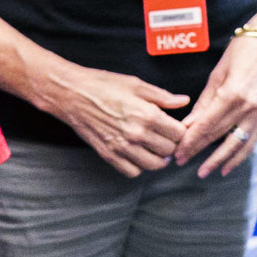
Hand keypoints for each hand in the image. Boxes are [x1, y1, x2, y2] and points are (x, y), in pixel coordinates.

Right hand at [43, 64, 189, 177]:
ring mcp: (123, 148)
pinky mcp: (110, 156)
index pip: (178, 134)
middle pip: (169, 151)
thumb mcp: (136, 85)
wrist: (73, 95)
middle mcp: (137, 134)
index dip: (180, 131)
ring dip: (158, 158)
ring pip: (154, 165)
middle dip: (170, 144)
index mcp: (147, 114)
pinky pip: (133, 172)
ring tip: (154, 148)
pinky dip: (139, 167)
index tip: (175, 127)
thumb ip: (162, 96)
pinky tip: (138, 155)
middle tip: (165, 137)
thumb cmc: (103, 85)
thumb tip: (183, 101)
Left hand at [173, 34, 256, 177]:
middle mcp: (247, 108)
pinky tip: (227, 166)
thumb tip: (187, 126)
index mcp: (232, 95)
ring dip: (219, 161)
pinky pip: (250, 143)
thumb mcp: (217, 75)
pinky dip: (239, 157)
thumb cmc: (241, 53)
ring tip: (204, 172)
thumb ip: (203, 104)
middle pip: (218, 136)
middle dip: (198, 151)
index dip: (190, 141)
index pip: (206, 126)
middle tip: (181, 161)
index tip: (177, 152)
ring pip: (236, 145)